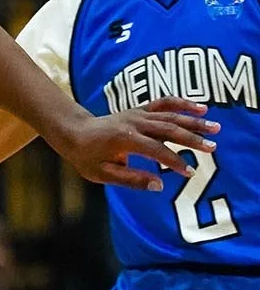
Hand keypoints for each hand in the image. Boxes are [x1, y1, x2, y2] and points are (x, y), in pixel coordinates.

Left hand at [46, 98, 218, 191]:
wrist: (74, 132)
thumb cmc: (86, 157)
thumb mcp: (103, 174)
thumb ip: (131, 179)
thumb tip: (159, 186)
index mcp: (124, 139)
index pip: (156, 150)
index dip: (174, 161)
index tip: (189, 173)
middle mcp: (133, 123)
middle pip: (168, 129)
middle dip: (192, 139)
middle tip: (212, 148)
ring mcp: (138, 114)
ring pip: (170, 115)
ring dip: (194, 122)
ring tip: (215, 127)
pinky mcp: (140, 110)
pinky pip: (164, 103)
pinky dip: (182, 103)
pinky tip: (201, 108)